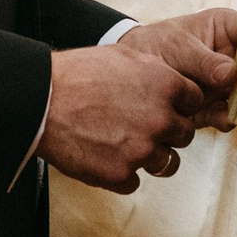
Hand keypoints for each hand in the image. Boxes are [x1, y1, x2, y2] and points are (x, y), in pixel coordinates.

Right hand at [35, 43, 200, 193]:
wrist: (42, 100)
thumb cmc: (78, 74)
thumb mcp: (124, 56)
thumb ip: (157, 71)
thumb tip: (174, 84)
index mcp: (165, 86)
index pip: (194, 102)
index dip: (179, 104)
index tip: (165, 106)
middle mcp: (159, 119)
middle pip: (184, 135)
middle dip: (167, 131)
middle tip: (141, 125)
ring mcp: (142, 150)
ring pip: (166, 162)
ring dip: (149, 155)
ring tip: (123, 143)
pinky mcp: (121, 175)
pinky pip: (135, 181)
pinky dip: (121, 171)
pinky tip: (103, 154)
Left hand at [122, 8, 236, 128]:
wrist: (132, 73)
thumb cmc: (157, 45)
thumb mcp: (177, 46)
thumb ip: (203, 60)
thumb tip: (231, 74)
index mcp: (227, 29)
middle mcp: (235, 56)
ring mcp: (230, 82)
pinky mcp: (219, 105)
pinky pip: (235, 114)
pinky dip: (233, 118)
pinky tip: (224, 119)